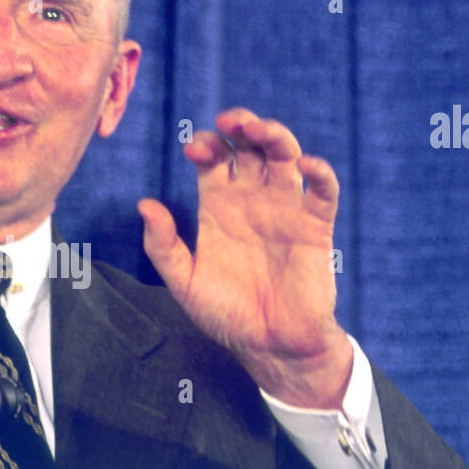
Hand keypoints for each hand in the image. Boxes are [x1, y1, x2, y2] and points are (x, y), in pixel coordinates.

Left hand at [138, 108, 353, 408]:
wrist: (269, 347)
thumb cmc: (226, 315)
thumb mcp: (184, 282)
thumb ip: (162, 246)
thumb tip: (144, 204)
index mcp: (219, 206)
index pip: (214, 159)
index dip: (206, 146)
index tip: (194, 150)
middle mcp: (252, 200)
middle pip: (249, 147)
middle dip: (240, 126)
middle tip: (229, 121)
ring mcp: (285, 209)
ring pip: (285, 157)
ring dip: (276, 136)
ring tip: (261, 129)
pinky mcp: (315, 226)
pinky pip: (323, 191)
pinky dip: (320, 173)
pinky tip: (307, 165)